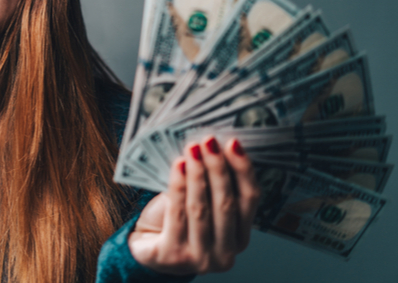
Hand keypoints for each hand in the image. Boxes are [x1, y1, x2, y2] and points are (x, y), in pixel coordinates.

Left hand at [128, 137, 259, 275]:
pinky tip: (178, 166)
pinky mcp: (174, 256)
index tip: (233, 143)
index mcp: (240, 238)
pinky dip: (178, 187)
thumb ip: (213, 185)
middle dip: (218, 168)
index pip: (249, 200)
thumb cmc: (179, 221)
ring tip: (192, 149)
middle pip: (226, 204)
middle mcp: (226, 253)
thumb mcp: (203, 204)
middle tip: (209, 141)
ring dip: (198, 174)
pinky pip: (177, 214)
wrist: (148, 247)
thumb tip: (213, 146)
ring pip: (201, 209)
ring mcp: (201, 258)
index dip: (242, 170)